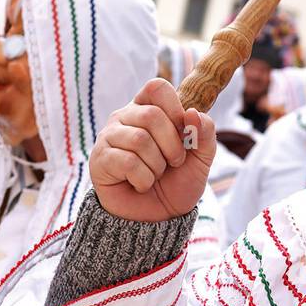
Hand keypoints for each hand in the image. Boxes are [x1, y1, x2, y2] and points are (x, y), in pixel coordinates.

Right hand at [89, 77, 215, 221]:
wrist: (158, 218)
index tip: (183, 133)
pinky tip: (140, 184)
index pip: (157, 87)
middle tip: (172, 163)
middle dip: (172, 146)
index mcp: (149, 108)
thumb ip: (205, 133)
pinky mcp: (100, 159)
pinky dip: (143, 179)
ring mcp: (109, 137)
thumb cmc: (176, 183)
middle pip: (152, 115)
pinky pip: (127, 162)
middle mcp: (125, 117)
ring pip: (140, 139)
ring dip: (157, 166)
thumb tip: (193, 113)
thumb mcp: (201, 159)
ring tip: (154, 175)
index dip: (175, 109)